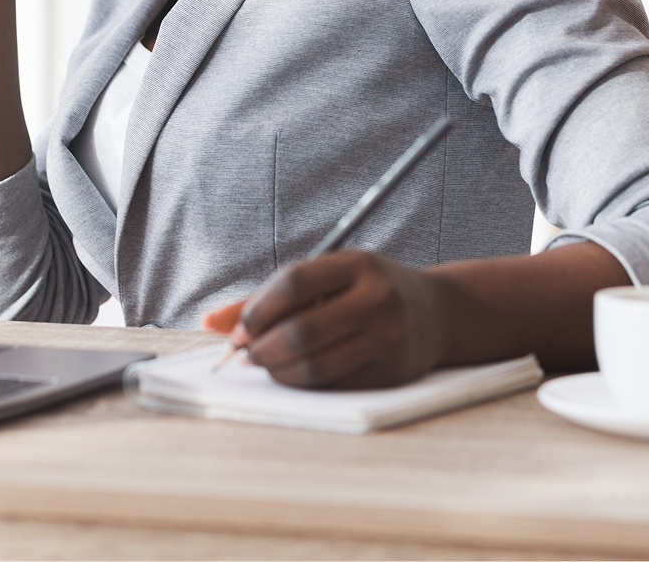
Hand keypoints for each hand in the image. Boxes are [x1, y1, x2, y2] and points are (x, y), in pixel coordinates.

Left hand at [209, 251, 449, 388]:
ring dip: (278, 370)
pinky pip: (334, 383)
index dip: (258, 308)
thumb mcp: (328, 276)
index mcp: (357, 264)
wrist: (438, 313)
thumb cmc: (368, 290)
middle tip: (246, 353)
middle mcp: (376, 298)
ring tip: (265, 363)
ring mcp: (388, 337)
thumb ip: (269, 295)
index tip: (241, 327)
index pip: (294, 283)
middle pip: (301, 330)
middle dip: (262, 347)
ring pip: (315, 364)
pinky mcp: (391, 373)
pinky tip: (293, 373)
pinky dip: (304, 382)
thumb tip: (210, 323)